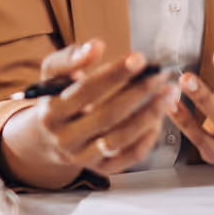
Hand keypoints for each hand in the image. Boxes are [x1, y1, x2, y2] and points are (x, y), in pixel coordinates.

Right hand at [1, 40, 179, 185]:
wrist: (45, 138)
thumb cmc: (56, 98)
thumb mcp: (52, 75)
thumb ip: (70, 58)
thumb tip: (96, 46)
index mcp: (51, 114)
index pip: (86, 92)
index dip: (114, 74)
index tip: (140, 58)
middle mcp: (65, 140)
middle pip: (107, 116)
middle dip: (139, 93)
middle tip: (162, 74)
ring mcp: (83, 157)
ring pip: (120, 139)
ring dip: (150, 115)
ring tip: (169, 93)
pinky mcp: (101, 168)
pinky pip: (129, 157)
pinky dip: (148, 137)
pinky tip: (161, 117)